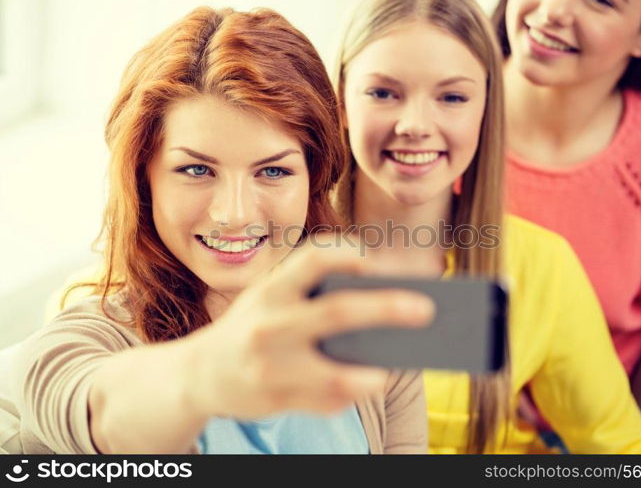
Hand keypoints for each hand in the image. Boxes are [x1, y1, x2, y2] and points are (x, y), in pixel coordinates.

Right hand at [186, 236, 435, 418]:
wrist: (199, 374)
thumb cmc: (252, 327)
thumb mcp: (270, 299)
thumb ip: (312, 297)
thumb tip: (383, 306)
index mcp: (271, 290)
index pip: (313, 258)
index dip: (347, 253)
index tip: (372, 260)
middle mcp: (269, 325)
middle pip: (339, 312)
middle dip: (388, 308)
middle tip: (427, 309)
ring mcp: (272, 368)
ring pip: (339, 375)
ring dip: (375, 373)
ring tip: (394, 365)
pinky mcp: (276, 401)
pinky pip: (329, 402)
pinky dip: (352, 392)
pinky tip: (360, 384)